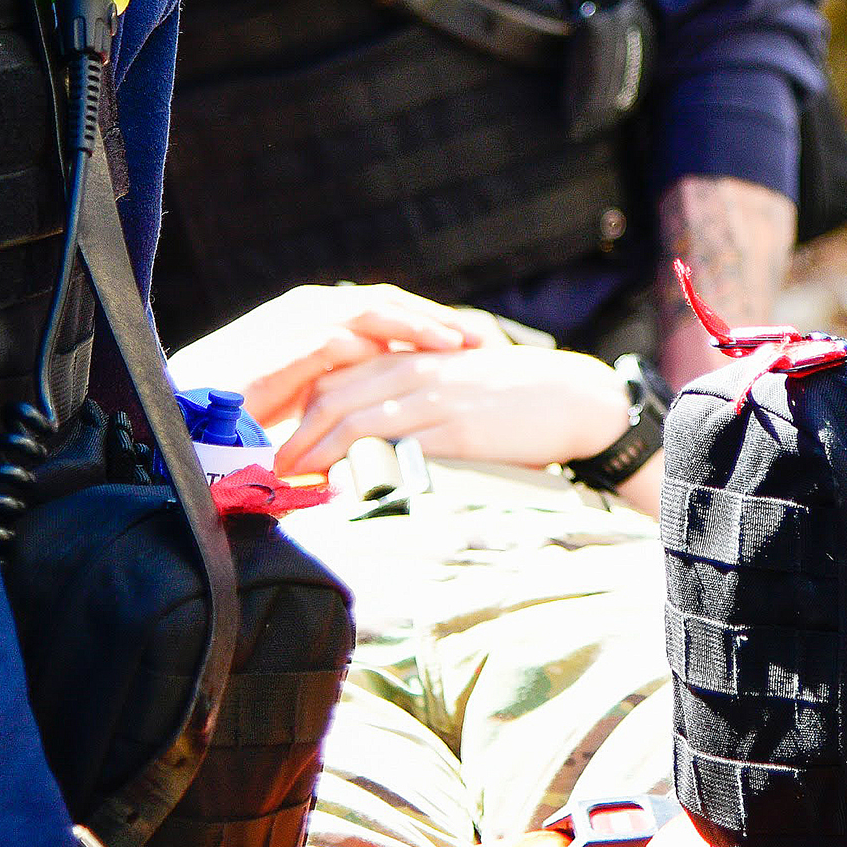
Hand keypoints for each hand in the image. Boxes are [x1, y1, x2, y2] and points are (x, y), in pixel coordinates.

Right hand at [168, 283, 490, 426]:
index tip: (472, 347)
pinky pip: (351, 331)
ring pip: (375, 309)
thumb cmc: (238, 426)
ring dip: (425, 324)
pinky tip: (428, 353)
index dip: (428, 328)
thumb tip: (387, 419)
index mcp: (313, 325)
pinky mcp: (287, 341)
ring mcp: (296, 323)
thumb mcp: (306, 410)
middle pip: (388, 304)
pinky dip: (395, 337)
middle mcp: (307, 314)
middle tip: (486, 340)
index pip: (383, 316)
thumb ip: (341, 400)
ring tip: (466, 343)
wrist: (182, 429)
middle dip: (438, 321)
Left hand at [260, 341, 635, 478]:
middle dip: (297, 435)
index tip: (281, 441)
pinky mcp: (456, 432)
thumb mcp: (457, 380)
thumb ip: (416, 392)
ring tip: (293, 483)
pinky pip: (397, 449)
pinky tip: (343, 488)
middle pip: (335, 399)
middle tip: (272, 469)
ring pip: (355, 423)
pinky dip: (362, 469)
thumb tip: (375, 426)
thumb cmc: (514, 396)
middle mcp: (417, 373)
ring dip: (316, 455)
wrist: (574, 397)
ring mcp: (435, 401)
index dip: (303, 411)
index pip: (339, 378)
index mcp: (414, 358)